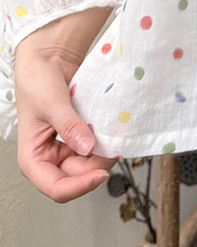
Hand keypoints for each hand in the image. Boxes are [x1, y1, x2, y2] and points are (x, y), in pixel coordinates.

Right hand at [14, 38, 119, 203]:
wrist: (50, 59)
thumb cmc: (37, 80)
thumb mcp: (51, 103)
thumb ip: (69, 126)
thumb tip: (87, 147)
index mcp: (33, 158)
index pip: (56, 187)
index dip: (79, 186)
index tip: (102, 174)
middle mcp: (49, 157)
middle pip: (78, 176)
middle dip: (97, 164)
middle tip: (114, 145)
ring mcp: (66, 147)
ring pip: (90, 164)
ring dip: (103, 153)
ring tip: (112, 134)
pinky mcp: (79, 137)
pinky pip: (95, 148)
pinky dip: (105, 142)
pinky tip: (110, 130)